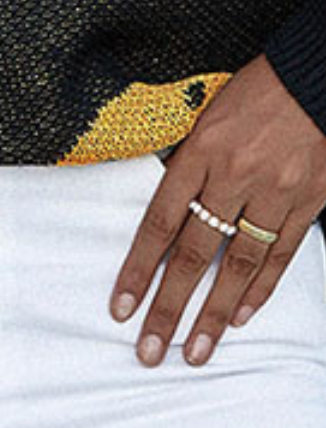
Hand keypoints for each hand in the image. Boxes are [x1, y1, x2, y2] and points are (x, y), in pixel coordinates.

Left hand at [108, 53, 325, 366]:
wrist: (314, 76)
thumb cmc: (255, 92)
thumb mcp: (206, 117)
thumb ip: (186, 164)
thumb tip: (165, 214)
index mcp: (198, 151)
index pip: (159, 222)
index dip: (138, 269)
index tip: (121, 307)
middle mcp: (232, 175)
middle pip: (193, 254)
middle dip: (168, 307)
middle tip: (149, 350)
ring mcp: (272, 192)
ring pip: (237, 265)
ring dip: (214, 313)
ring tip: (194, 351)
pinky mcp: (306, 201)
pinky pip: (279, 253)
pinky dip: (260, 289)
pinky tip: (241, 317)